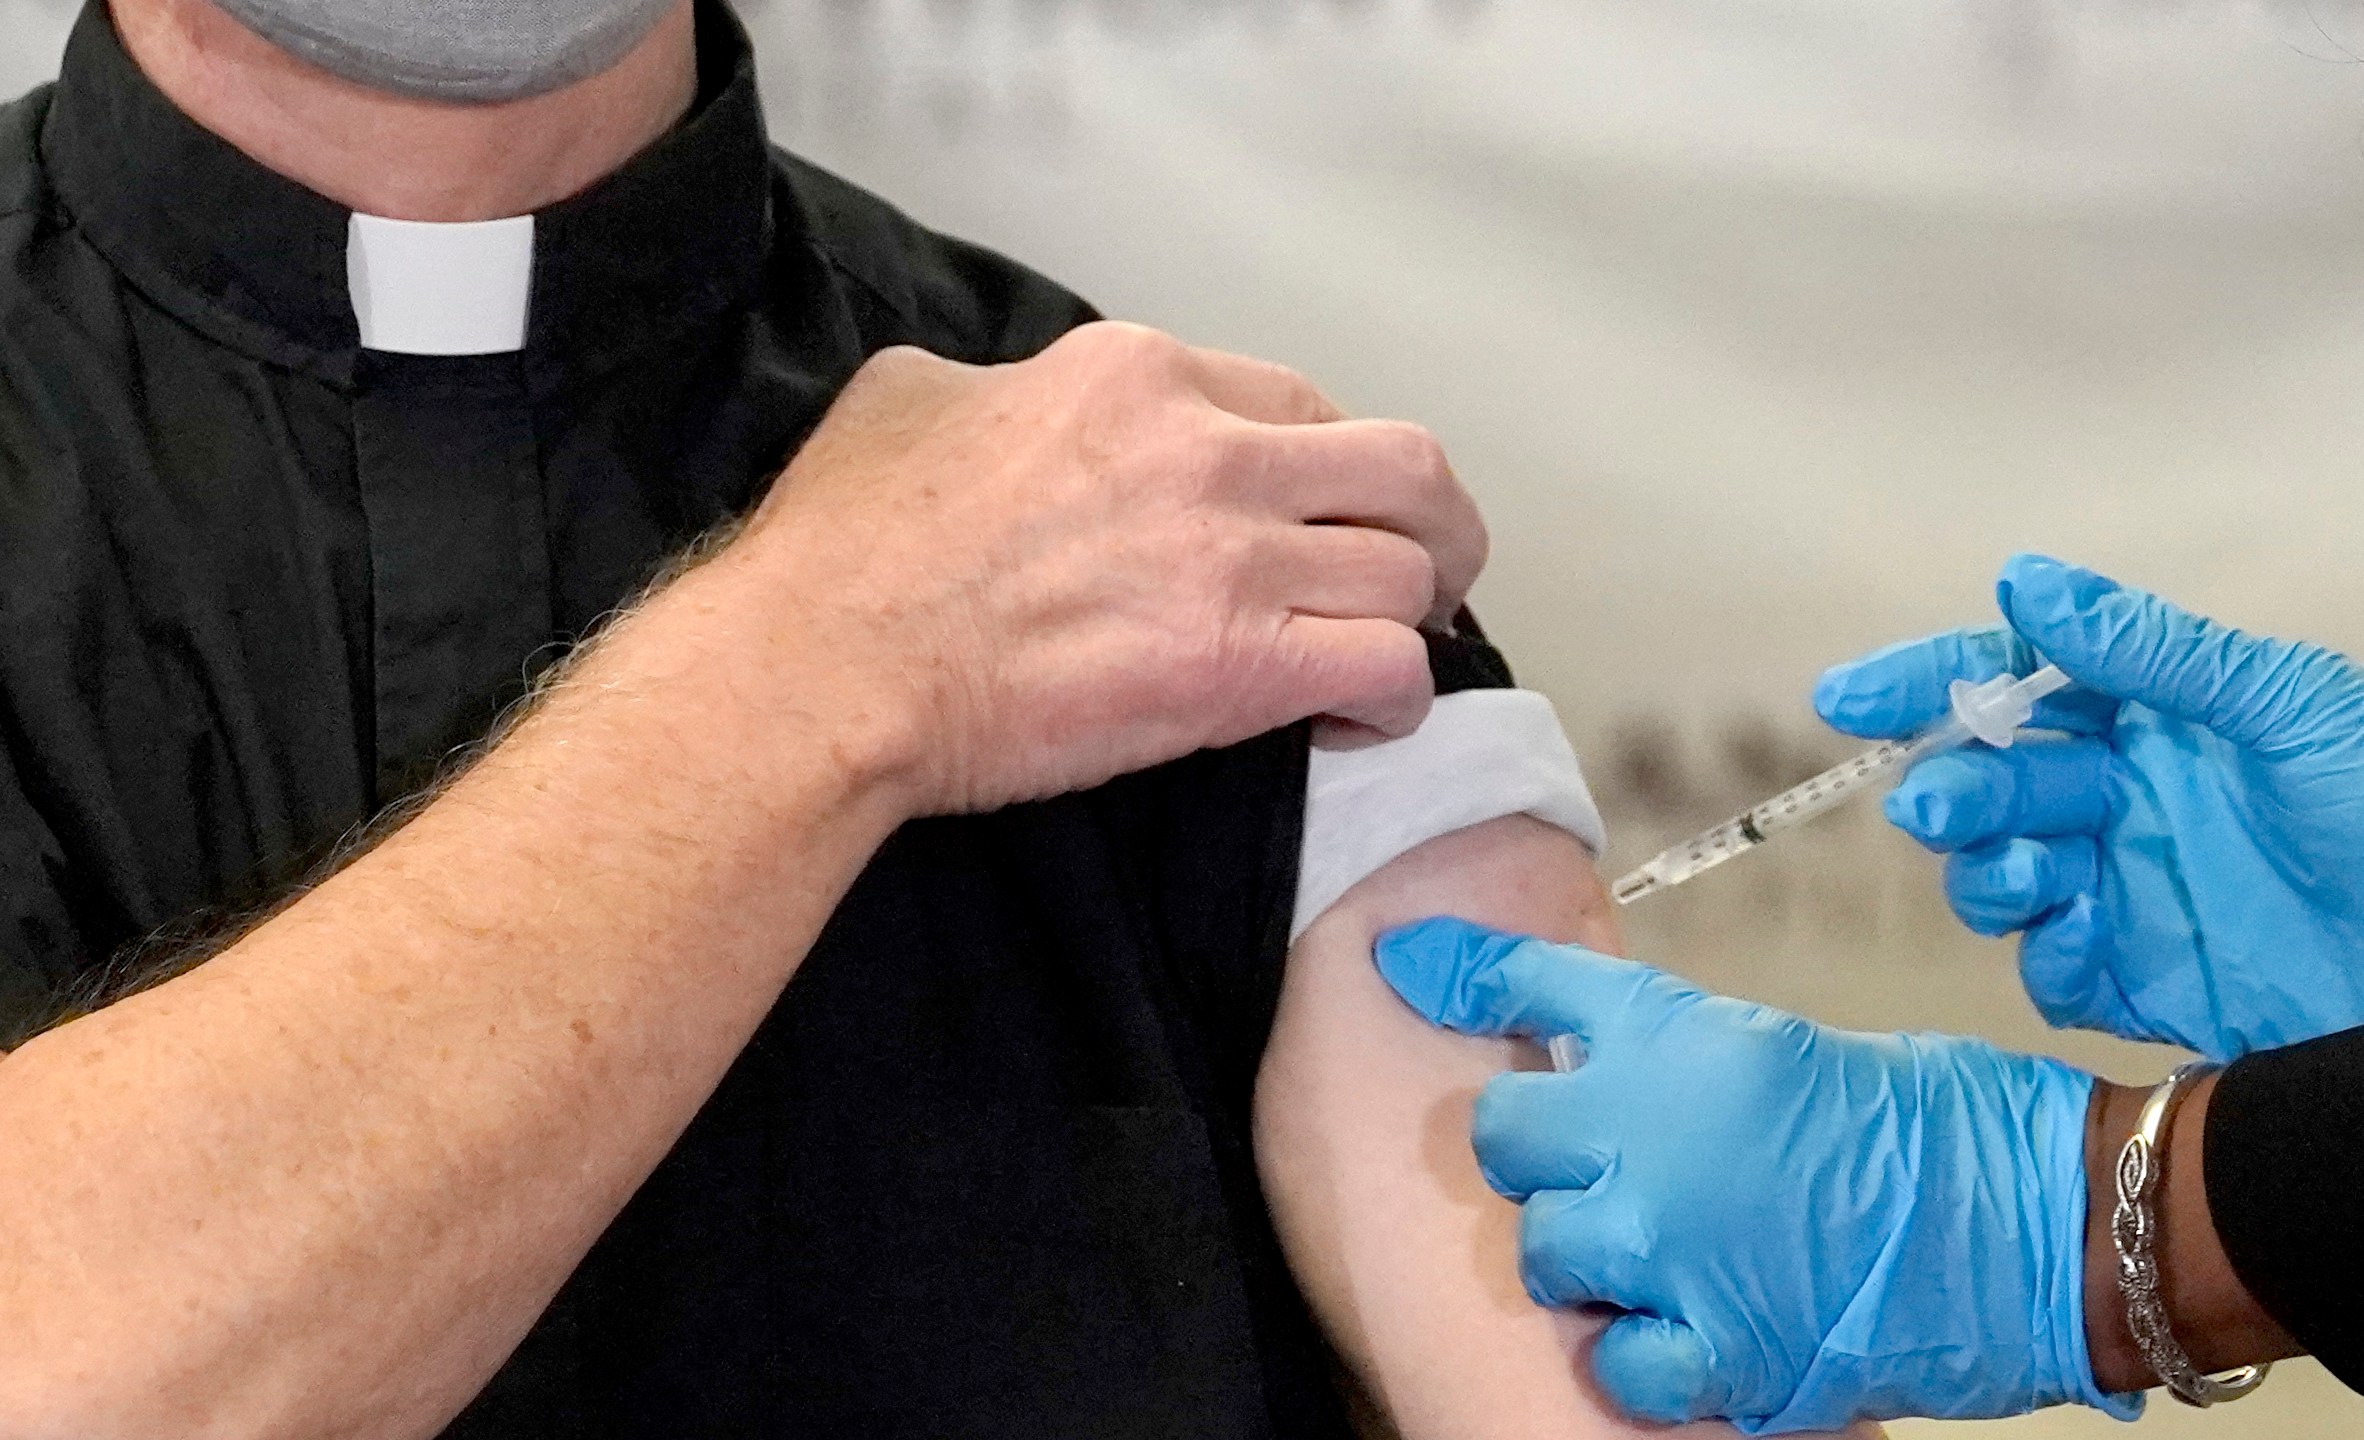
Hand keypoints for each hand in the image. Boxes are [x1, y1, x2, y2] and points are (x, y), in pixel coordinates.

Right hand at [706, 322, 1486, 814]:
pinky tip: (1363, 719)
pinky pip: (1390, 666)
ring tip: (1394, 655)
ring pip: (1413, 567)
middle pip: (1400, 466)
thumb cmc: (846, 548)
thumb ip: (993, 389)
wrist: (828, 667)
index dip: (1323, 467)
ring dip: (1419, 615)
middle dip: (1430, 521)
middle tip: (1422, 571)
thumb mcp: (910, 399)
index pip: (1295, 401)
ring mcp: (1233, 557)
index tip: (1315, 516)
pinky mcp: (1240, 667)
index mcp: (1136, 376)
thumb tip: (1003, 409)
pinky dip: (1396, 698)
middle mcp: (1208, 449)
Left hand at [1373, 919, 2131, 1433]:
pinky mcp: (1718, 1343)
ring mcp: (1674, 1243)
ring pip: (1544, 1250)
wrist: (2040, 1218)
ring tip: (1656, 1255)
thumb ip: (1674, 1064)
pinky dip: (1638, 1352)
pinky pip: (1614, 1356)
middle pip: (1506, 1136)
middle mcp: (1653, 1129)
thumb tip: (1598, 1080)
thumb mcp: (1782, 1053)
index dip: (1458, 972)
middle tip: (1602, 1168)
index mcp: (1679, 1036)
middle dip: (1540, 1154)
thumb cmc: (1933, 1124)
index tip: (1405, 963)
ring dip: (1586, 1258)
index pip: (1531, 988)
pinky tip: (1683, 1330)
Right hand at [1815, 553, 2363, 1061]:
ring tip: (2029, 879)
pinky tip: (2086, 941)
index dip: (1927, 685)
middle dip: (1950, 794)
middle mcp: (2121, 799)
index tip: (1849, 698)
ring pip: (1996, 876)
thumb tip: (2025, 580)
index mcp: (2152, 721)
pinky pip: (2047, 965)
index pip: (2012, 685)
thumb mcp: (2281, 709)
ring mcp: (2120, 888)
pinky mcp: (2132, 975)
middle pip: (1988, 785)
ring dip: (1988, 874)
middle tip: (1939, 810)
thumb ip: (2148, 652)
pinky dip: (2048, 953)